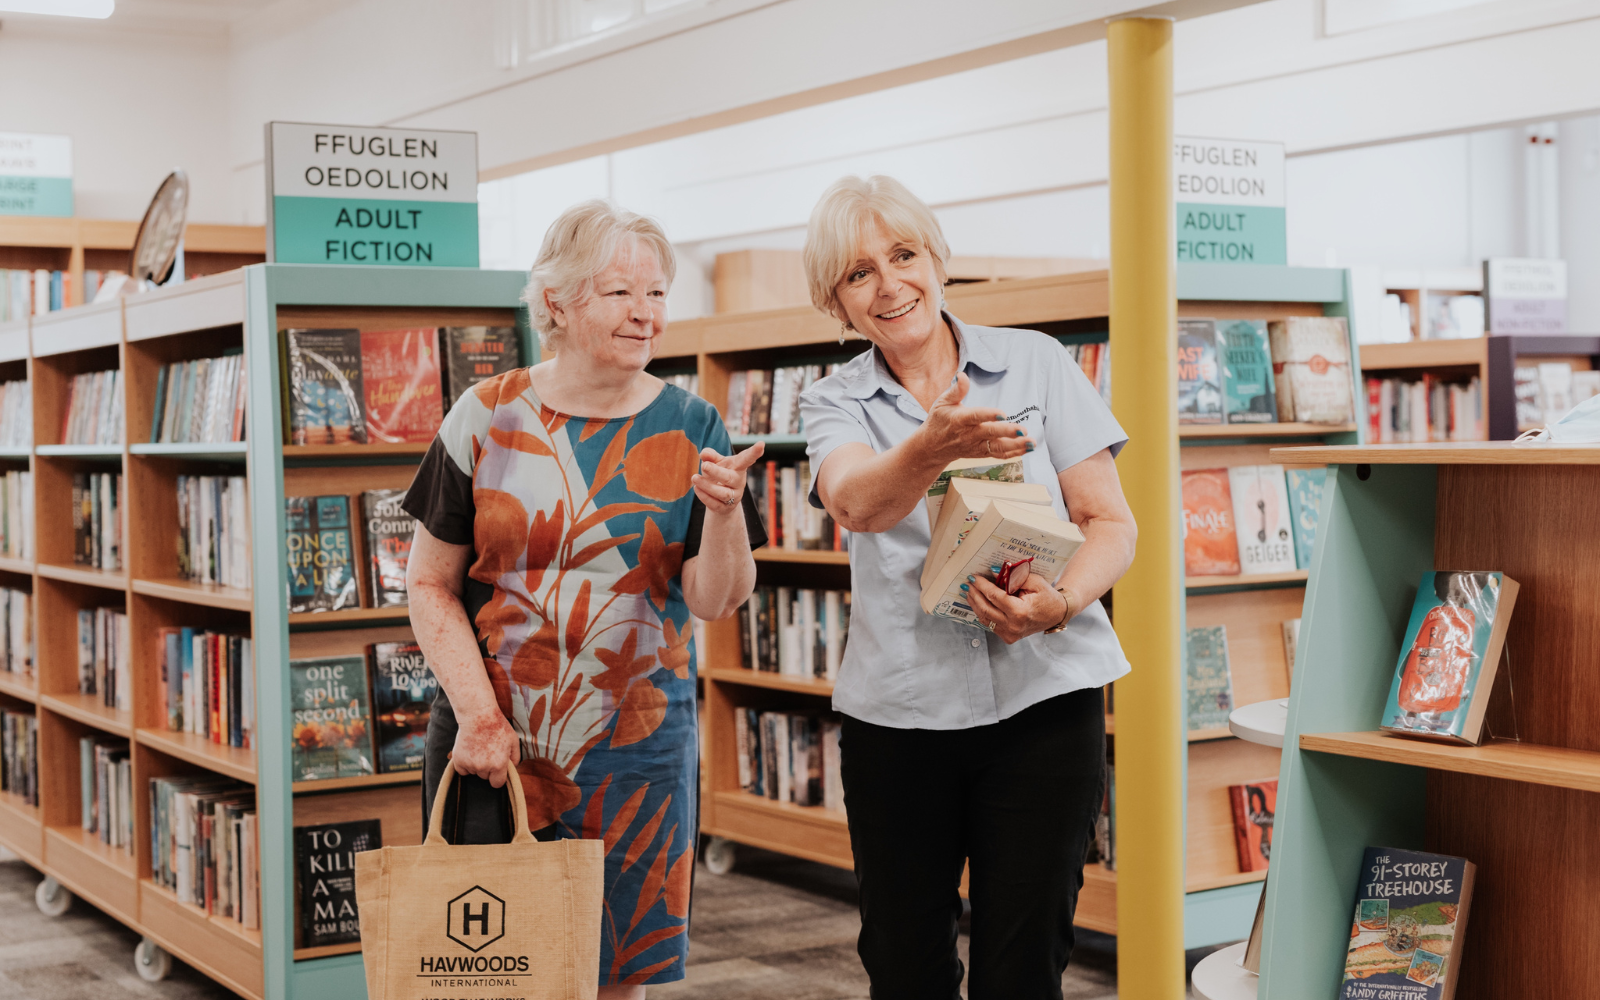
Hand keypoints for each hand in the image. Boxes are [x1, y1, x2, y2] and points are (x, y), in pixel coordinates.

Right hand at [450, 710, 520, 786]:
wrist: (478, 716)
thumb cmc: (498, 727)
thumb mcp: (514, 741)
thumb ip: (515, 757)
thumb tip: (512, 768)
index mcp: (499, 765)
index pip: (497, 783)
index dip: (498, 777)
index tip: (497, 770)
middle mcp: (484, 768)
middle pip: (485, 776)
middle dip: (487, 768)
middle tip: (488, 752)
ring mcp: (470, 764)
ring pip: (474, 772)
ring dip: (476, 764)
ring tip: (479, 748)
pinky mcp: (458, 760)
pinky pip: (462, 770)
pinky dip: (465, 764)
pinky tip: (470, 751)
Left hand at [693, 441, 764, 514]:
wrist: (720, 497)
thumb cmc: (719, 473)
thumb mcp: (716, 462)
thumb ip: (710, 456)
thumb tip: (704, 453)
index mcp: (738, 467)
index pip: (747, 459)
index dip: (754, 452)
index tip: (761, 444)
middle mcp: (739, 481)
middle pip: (730, 478)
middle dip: (716, 472)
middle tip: (704, 465)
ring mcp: (734, 496)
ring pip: (722, 493)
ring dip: (707, 486)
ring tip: (694, 478)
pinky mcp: (726, 508)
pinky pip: (715, 504)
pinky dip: (704, 496)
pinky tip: (696, 488)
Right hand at [918, 374, 1032, 465]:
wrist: (932, 447)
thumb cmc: (939, 421)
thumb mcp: (942, 402)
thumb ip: (956, 390)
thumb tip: (963, 376)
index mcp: (959, 420)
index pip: (975, 417)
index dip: (989, 415)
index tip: (1003, 414)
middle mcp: (968, 435)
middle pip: (989, 433)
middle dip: (1007, 432)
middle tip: (1022, 430)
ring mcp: (976, 446)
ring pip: (997, 447)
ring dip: (1015, 446)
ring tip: (1031, 442)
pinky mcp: (981, 453)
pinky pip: (999, 455)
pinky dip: (1014, 453)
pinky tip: (1028, 448)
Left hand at [962, 568, 1070, 644]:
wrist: (1057, 614)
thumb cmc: (1047, 596)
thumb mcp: (1034, 581)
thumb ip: (1014, 577)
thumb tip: (993, 570)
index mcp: (1020, 612)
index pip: (995, 596)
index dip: (982, 585)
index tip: (973, 576)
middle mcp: (1013, 626)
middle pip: (986, 608)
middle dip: (974, 594)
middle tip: (967, 583)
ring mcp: (1010, 634)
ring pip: (984, 618)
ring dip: (974, 603)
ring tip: (968, 591)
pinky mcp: (1008, 637)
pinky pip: (989, 624)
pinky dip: (982, 612)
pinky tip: (977, 602)